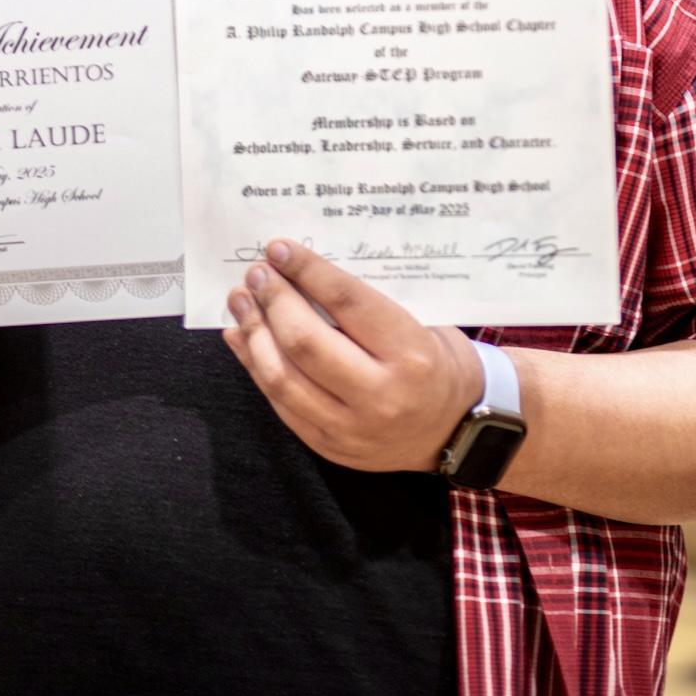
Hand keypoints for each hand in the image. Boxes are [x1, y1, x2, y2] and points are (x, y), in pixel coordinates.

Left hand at [224, 239, 483, 472]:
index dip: (306, 270)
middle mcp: (381, 397)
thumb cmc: (436, 359)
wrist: (455, 429)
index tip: (278, 248)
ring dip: (254, 333)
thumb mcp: (420, 320)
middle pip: (306, 343)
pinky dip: (254, 366)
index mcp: (411, 355)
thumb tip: (302, 268)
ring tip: (241, 300)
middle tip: (256, 273)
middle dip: (273, 301)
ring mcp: (352, 430)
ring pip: (283, 377)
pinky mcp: (330, 448)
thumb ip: (366, 302)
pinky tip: (242, 337)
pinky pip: (280, 404)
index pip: (347, 303)